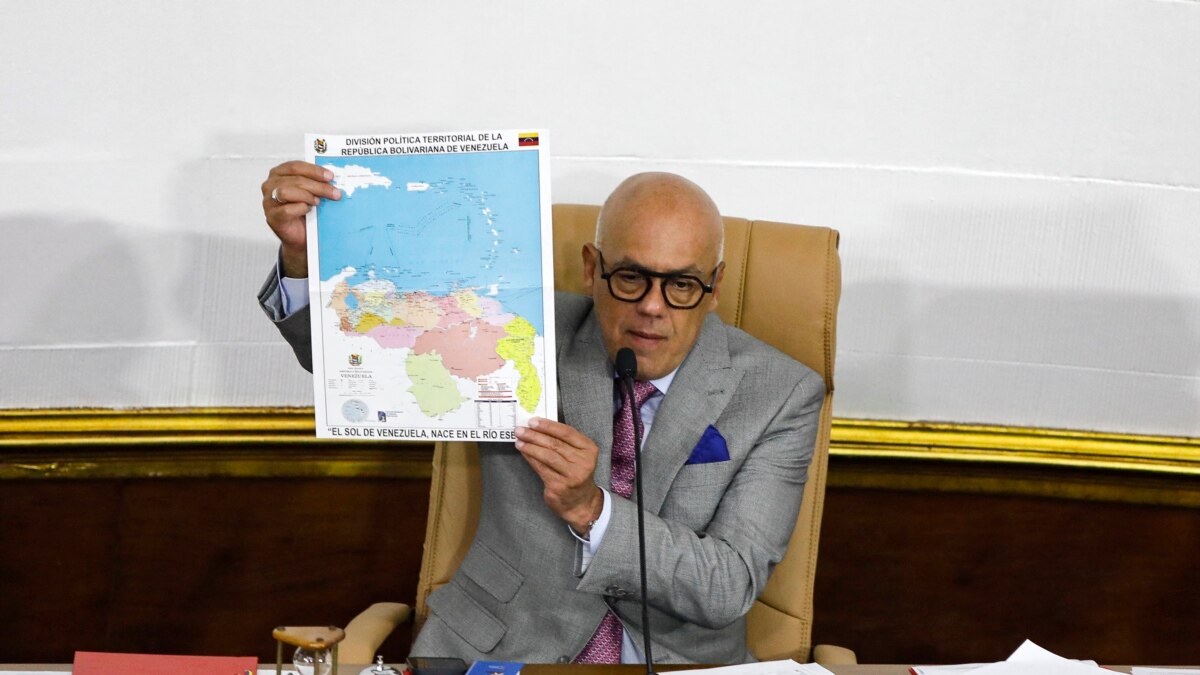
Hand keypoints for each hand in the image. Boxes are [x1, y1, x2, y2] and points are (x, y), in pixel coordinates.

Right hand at [260, 161, 341, 277]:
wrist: (301, 235)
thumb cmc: (305, 211)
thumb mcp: (310, 192)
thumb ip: (316, 182)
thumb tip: (332, 178)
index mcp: (279, 174)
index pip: (295, 166)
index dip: (314, 170)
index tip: (330, 176)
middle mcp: (270, 185)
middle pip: (294, 179)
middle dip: (317, 186)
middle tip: (334, 192)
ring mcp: (268, 201)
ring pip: (286, 191)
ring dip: (307, 196)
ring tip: (318, 202)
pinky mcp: (272, 217)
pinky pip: (286, 210)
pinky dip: (300, 209)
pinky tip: (308, 210)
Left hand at [514, 417, 603, 533]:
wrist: (580, 502)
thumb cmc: (575, 473)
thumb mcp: (578, 455)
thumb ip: (564, 442)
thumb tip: (538, 427)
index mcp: (589, 449)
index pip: (567, 432)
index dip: (548, 426)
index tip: (533, 421)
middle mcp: (583, 462)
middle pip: (555, 444)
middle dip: (535, 435)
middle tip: (520, 430)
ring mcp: (572, 475)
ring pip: (547, 456)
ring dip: (530, 446)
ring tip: (519, 440)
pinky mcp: (559, 486)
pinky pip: (541, 468)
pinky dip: (530, 458)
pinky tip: (523, 452)